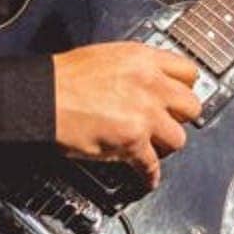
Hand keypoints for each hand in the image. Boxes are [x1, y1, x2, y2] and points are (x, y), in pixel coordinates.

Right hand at [52, 42, 202, 187]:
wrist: (42, 98)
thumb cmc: (62, 79)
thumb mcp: (105, 57)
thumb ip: (134, 69)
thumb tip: (145, 83)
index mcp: (143, 58)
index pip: (188, 72)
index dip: (183, 88)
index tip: (179, 97)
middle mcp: (150, 83)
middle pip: (191, 106)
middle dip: (179, 118)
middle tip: (167, 123)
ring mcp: (144, 113)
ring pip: (178, 138)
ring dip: (164, 146)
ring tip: (152, 148)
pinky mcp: (132, 140)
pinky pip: (151, 165)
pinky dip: (148, 175)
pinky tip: (145, 176)